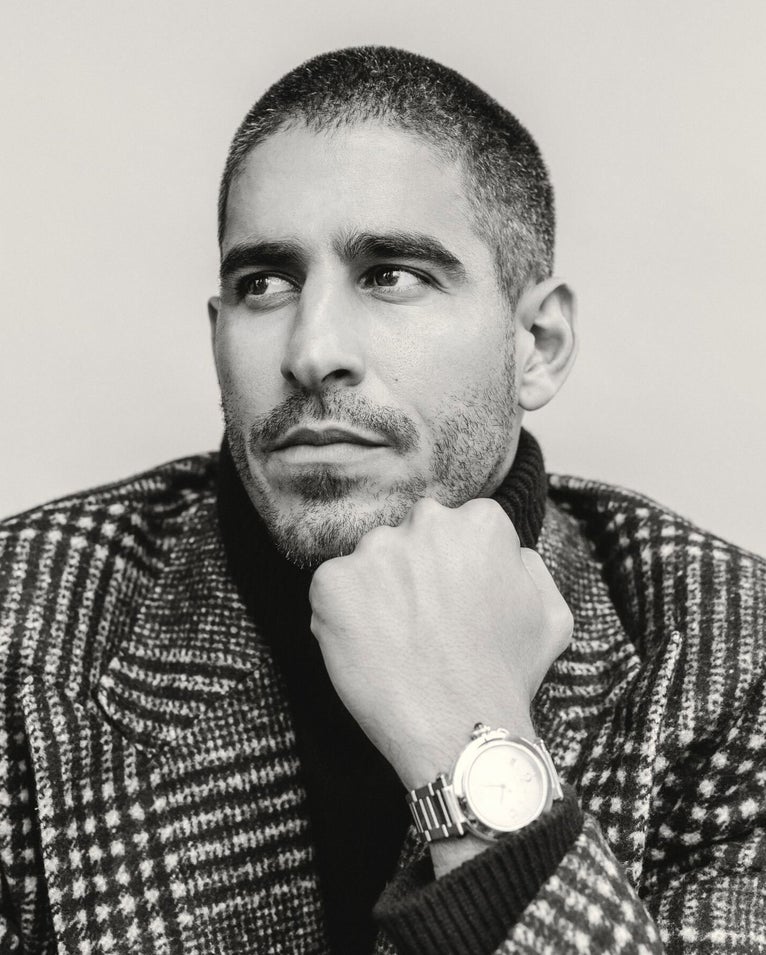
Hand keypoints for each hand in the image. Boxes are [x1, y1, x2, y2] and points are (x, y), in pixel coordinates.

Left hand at [308, 497, 572, 791]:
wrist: (461, 730)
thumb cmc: (506, 677)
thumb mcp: (550, 614)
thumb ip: (528, 565)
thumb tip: (506, 551)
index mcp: (480, 522)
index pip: (457, 528)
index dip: (454, 570)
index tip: (454, 604)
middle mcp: (427, 522)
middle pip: (411, 537)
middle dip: (413, 571)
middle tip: (423, 623)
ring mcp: (376, 550)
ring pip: (370, 563)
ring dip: (378, 593)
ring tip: (397, 642)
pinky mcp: (333, 582)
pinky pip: (333, 589)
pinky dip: (343, 616)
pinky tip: (370, 649)